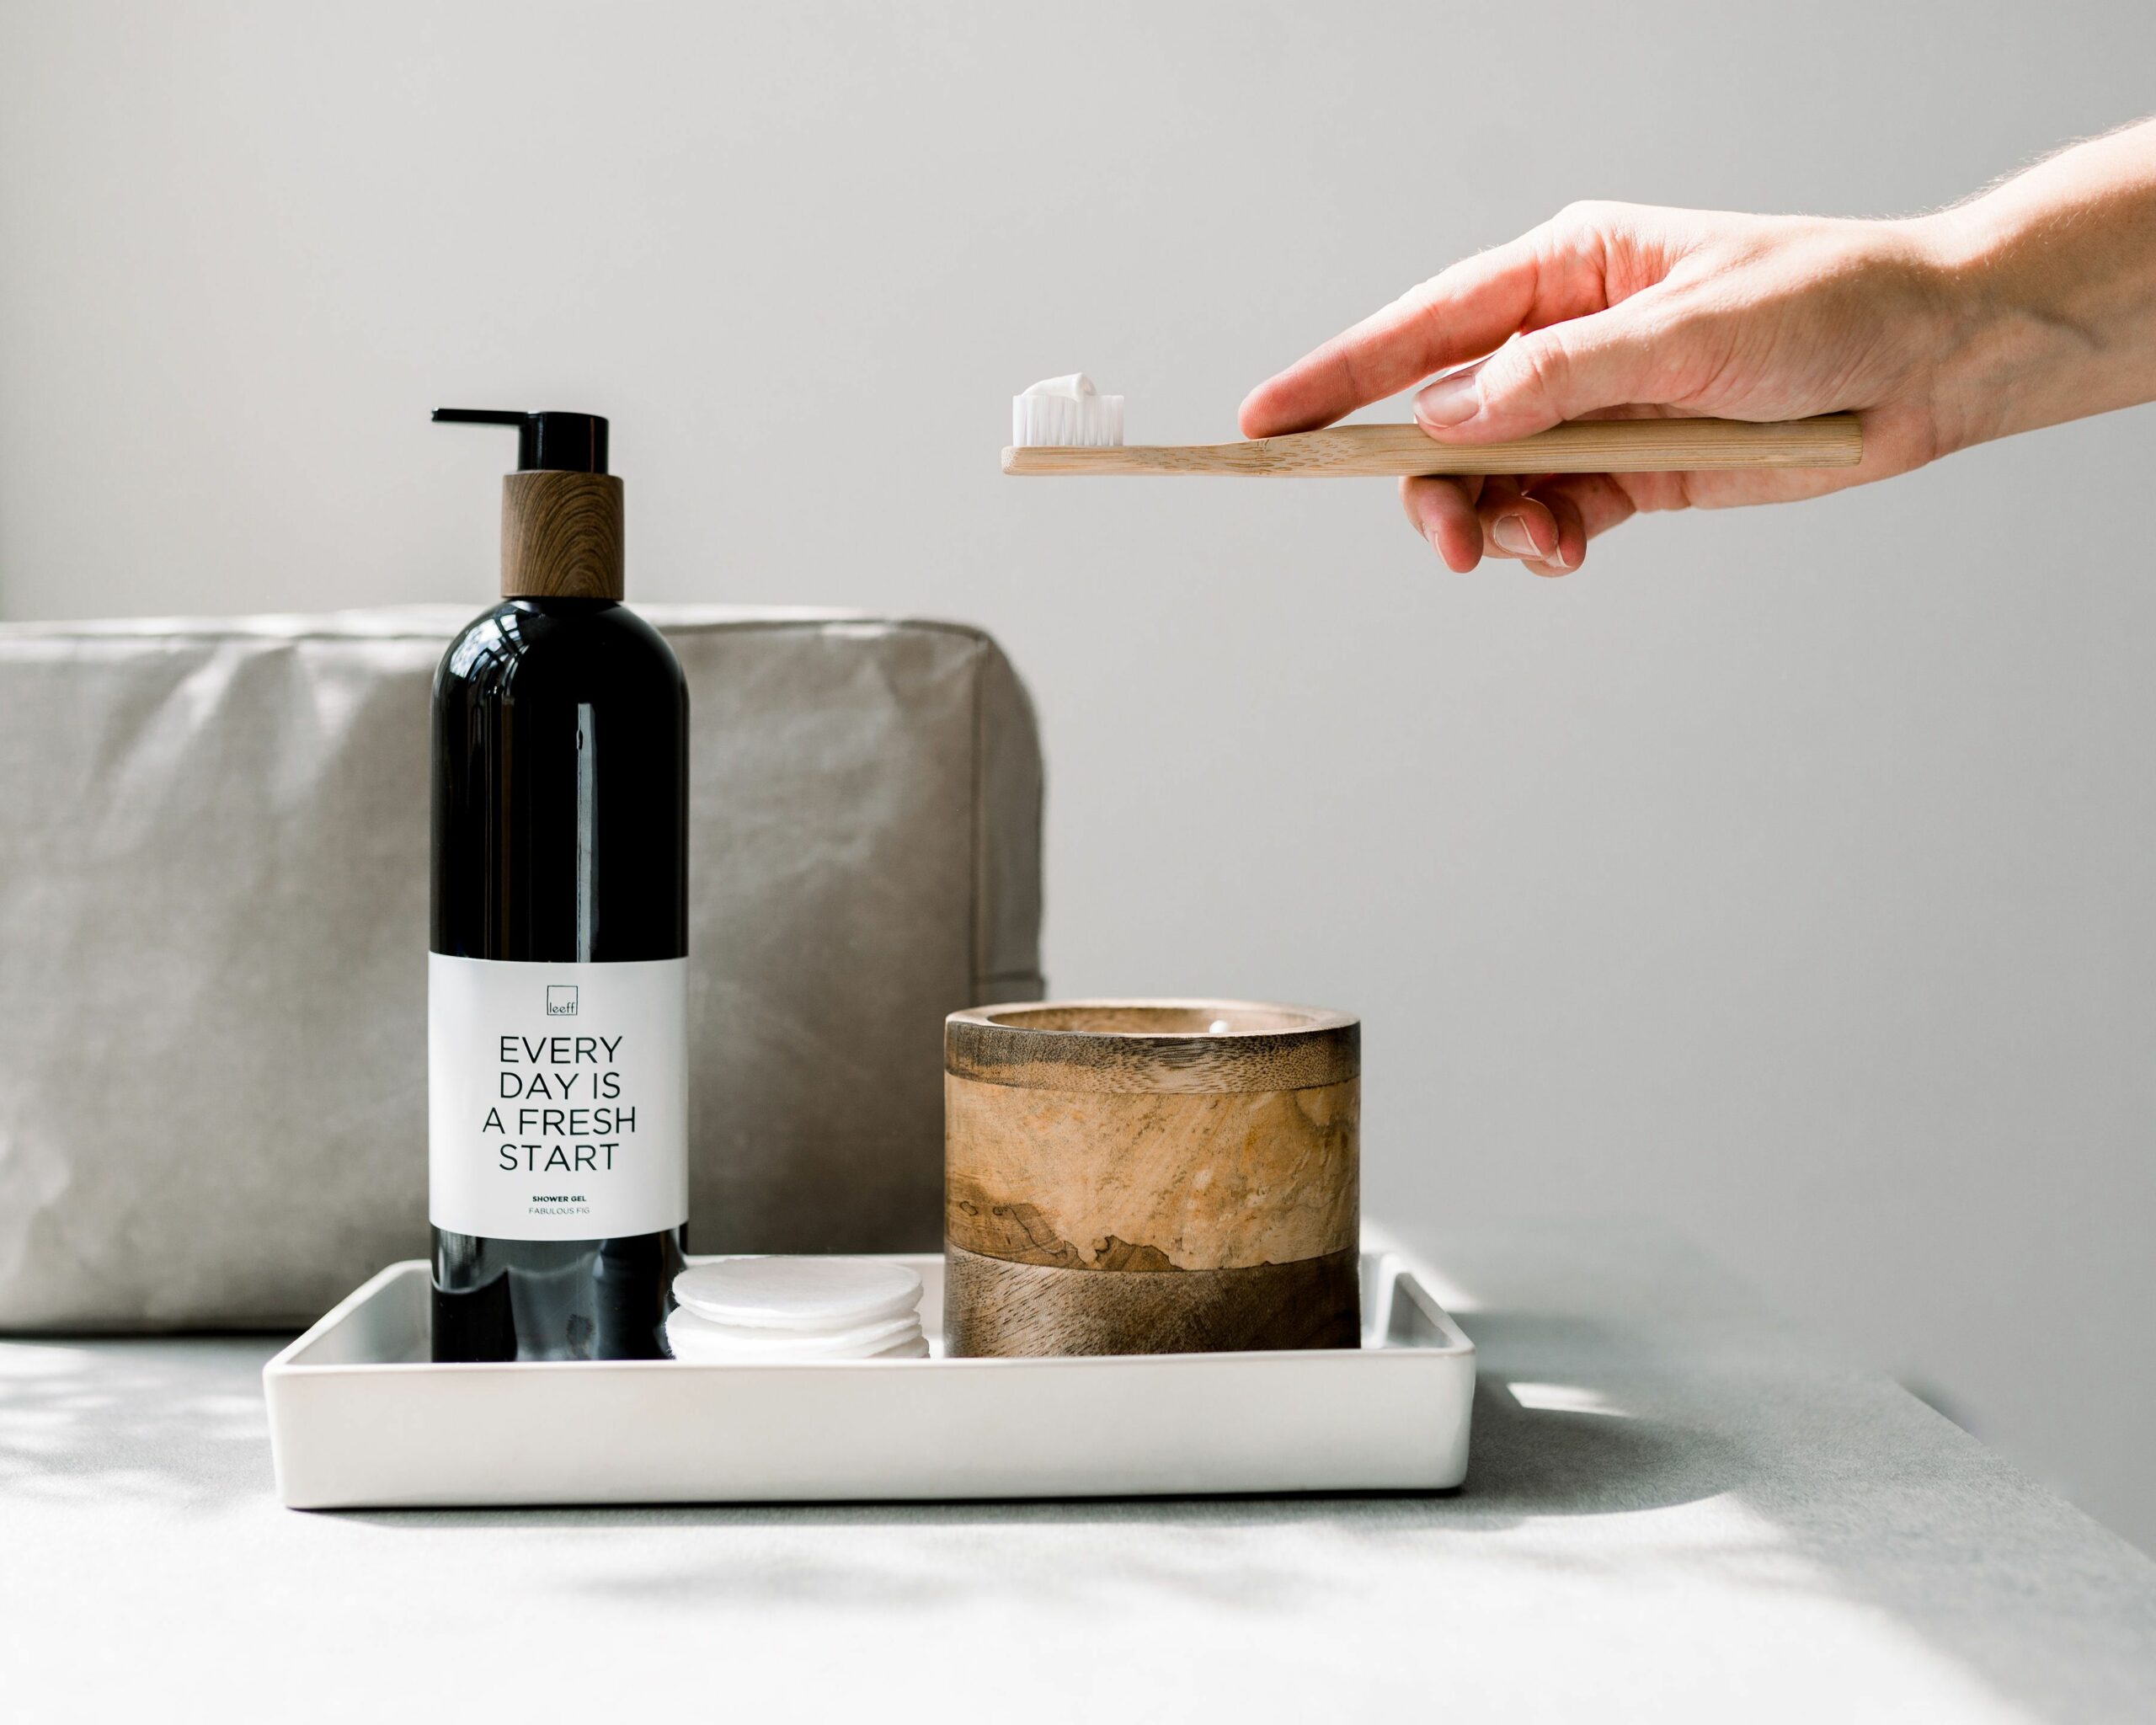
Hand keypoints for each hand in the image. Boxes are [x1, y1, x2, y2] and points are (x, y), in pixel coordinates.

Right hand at [1240, 203, 1969, 575]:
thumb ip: (1563, 377)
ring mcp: (1590, 409)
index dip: (1340, 376)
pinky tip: (1566, 550)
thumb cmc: (1825, 306)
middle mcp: (1563, 340)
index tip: (1267, 423)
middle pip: (1441, 419)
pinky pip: (1548, 513)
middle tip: (1445, 541)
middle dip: (1429, 484)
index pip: (1426, 326)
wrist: (1930, 363)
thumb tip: (1448, 416)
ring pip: (1489, 480)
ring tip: (1541, 548)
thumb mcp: (1689, 331)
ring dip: (1494, 523)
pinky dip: (1541, 540)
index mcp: (1567, 269)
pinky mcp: (1628, 471)